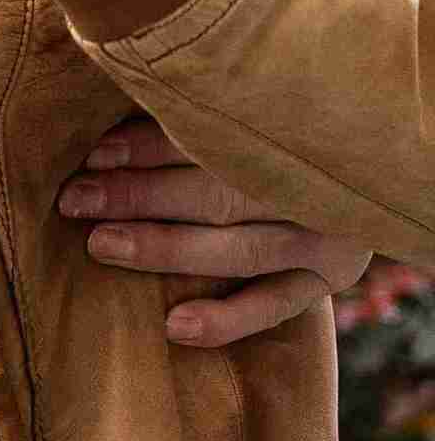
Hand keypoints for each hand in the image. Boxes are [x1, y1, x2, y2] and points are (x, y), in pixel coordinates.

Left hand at [60, 116, 370, 344]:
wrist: (363, 155)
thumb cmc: (274, 137)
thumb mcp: (250, 116)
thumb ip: (198, 115)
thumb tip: (112, 113)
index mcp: (292, 127)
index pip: (210, 138)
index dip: (147, 146)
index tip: (94, 155)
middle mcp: (312, 185)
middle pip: (216, 192)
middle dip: (139, 194)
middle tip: (76, 200)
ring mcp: (325, 236)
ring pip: (237, 247)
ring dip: (164, 247)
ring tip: (102, 245)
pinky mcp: (328, 280)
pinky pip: (272, 305)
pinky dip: (226, 318)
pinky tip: (175, 327)